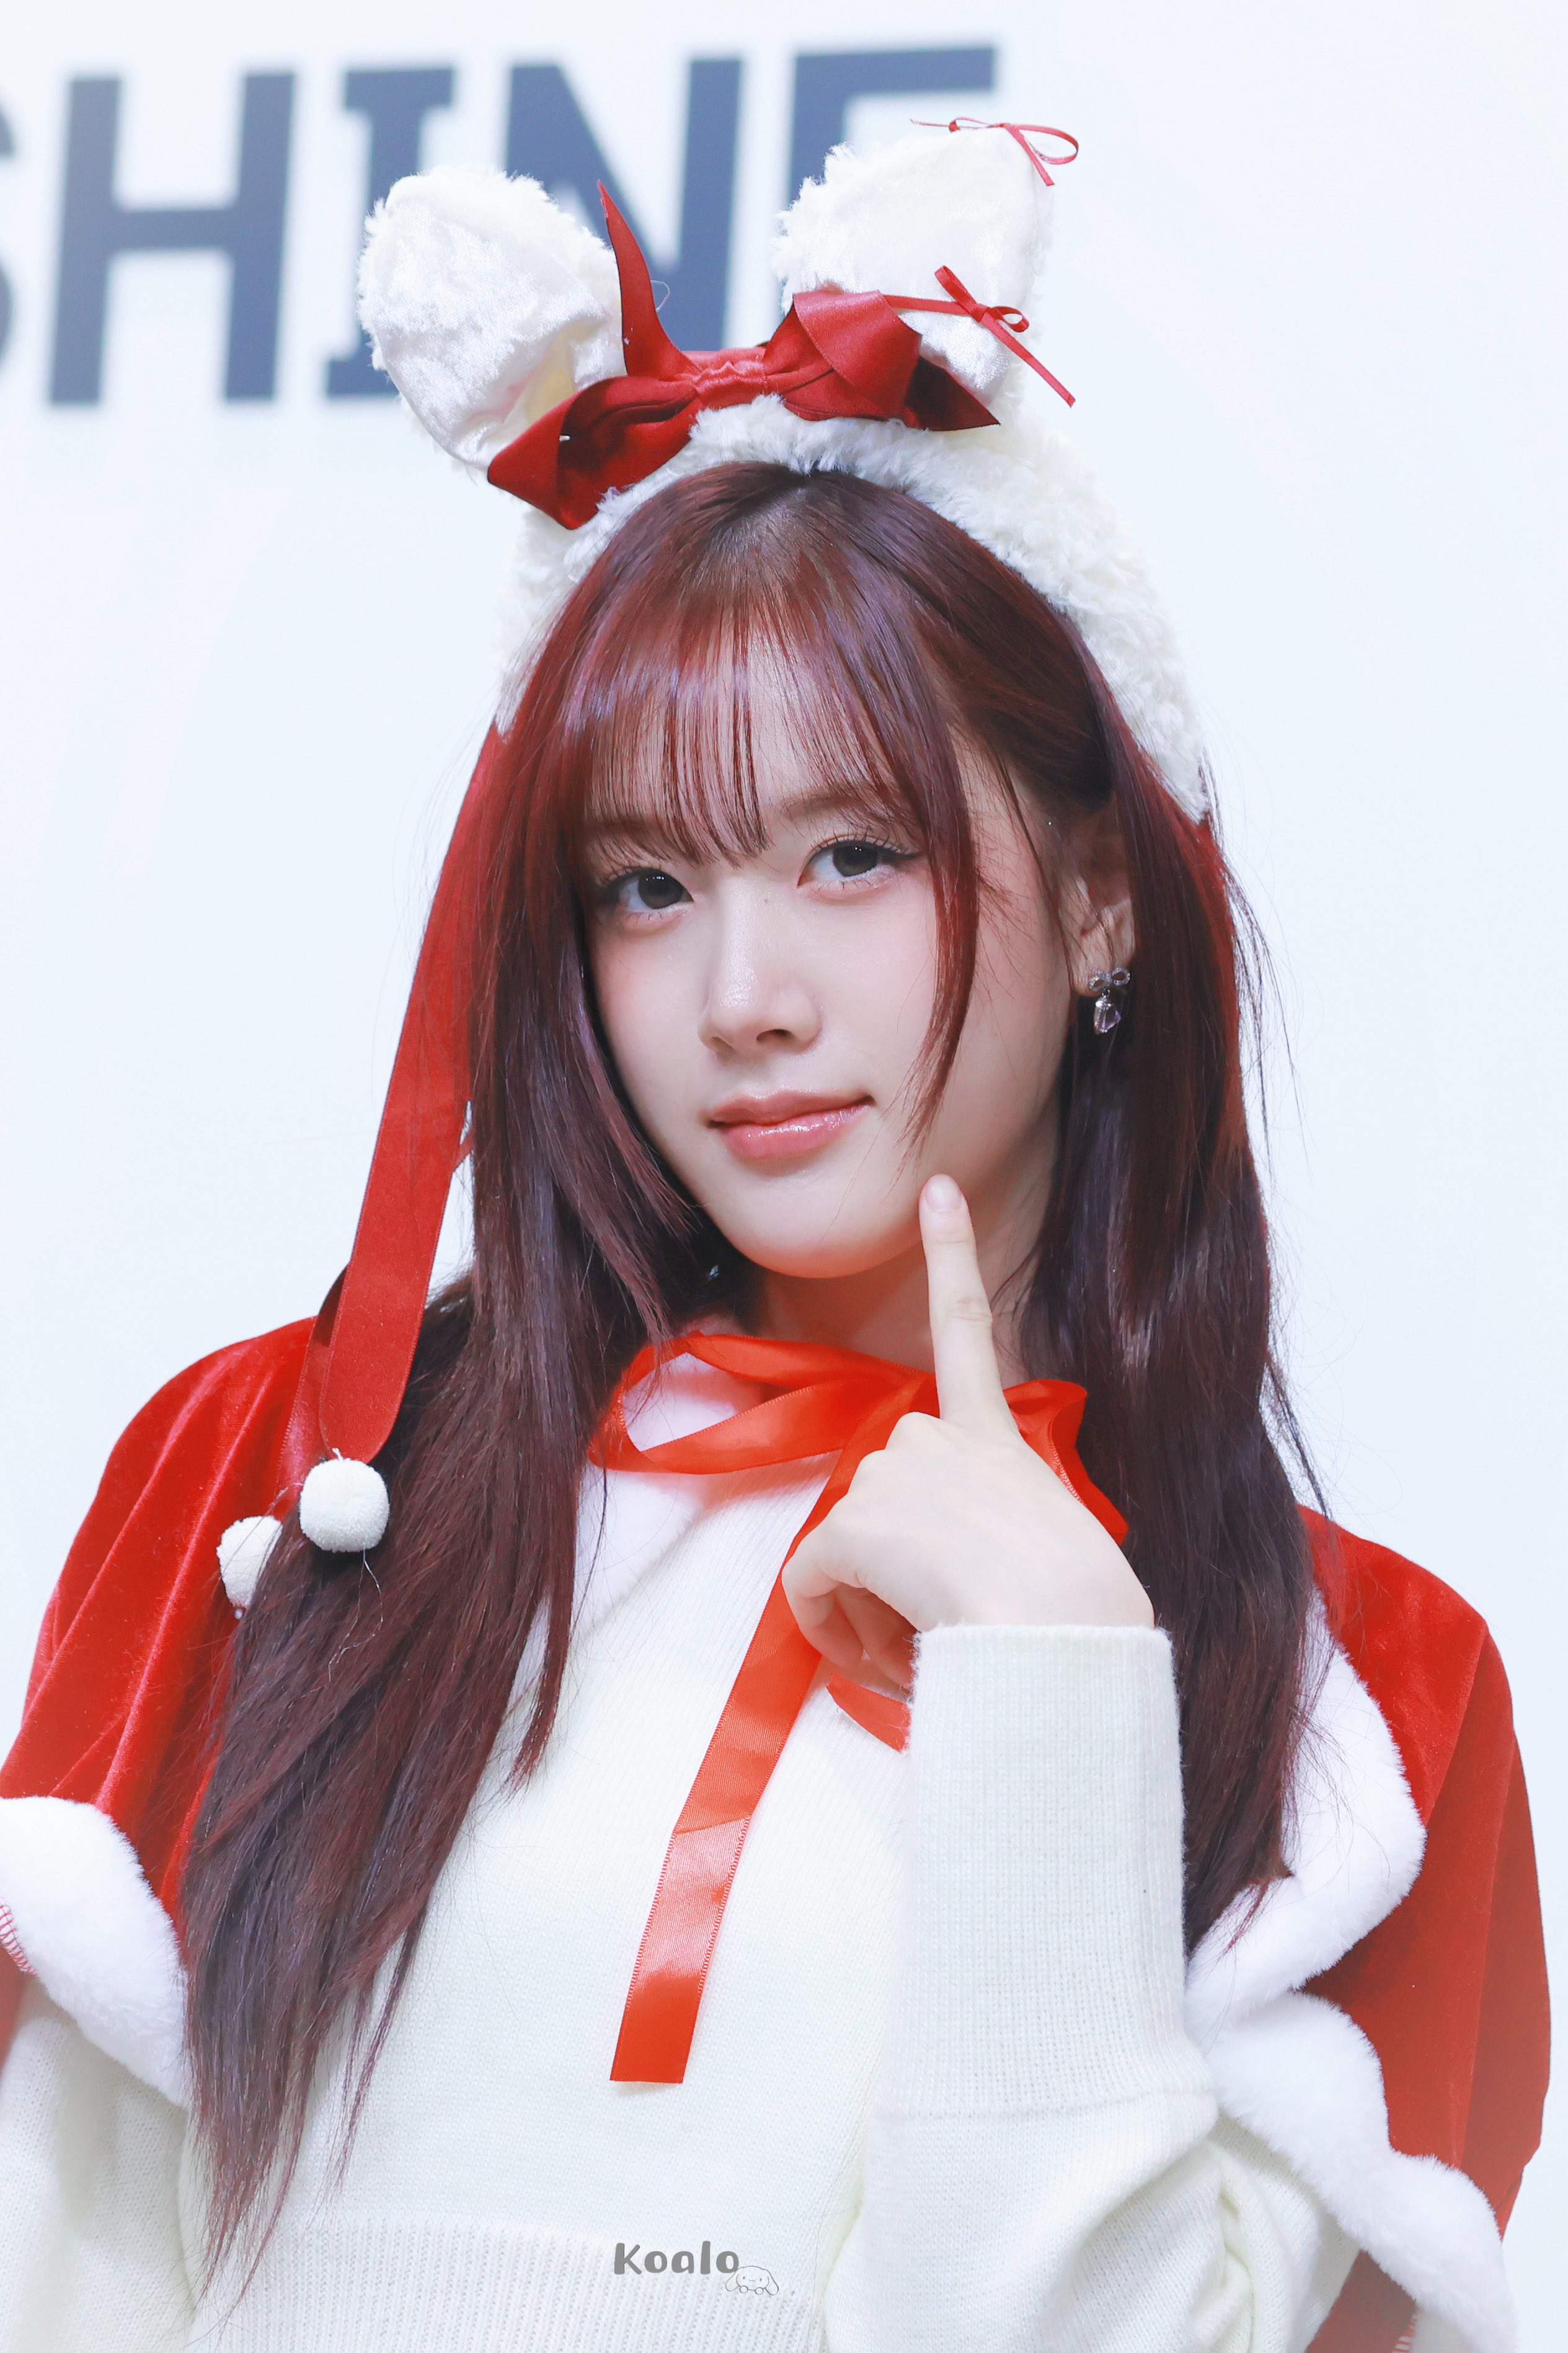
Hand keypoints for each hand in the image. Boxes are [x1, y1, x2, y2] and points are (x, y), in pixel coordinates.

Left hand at [783, 1174, 1153, 1694]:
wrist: (1061, 1637)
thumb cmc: (1078, 1619)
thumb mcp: (1044, 1556)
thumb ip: (985, 1543)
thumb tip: (932, 1593)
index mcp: (995, 1438)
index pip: (968, 1330)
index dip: (953, 1254)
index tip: (937, 1189)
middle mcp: (938, 1436)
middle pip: (880, 1505)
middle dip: (889, 1573)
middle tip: (940, 1629)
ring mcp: (894, 1471)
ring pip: (848, 1555)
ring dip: (872, 1610)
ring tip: (934, 1642)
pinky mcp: (855, 1521)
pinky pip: (811, 1589)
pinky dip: (836, 1632)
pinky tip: (889, 1657)